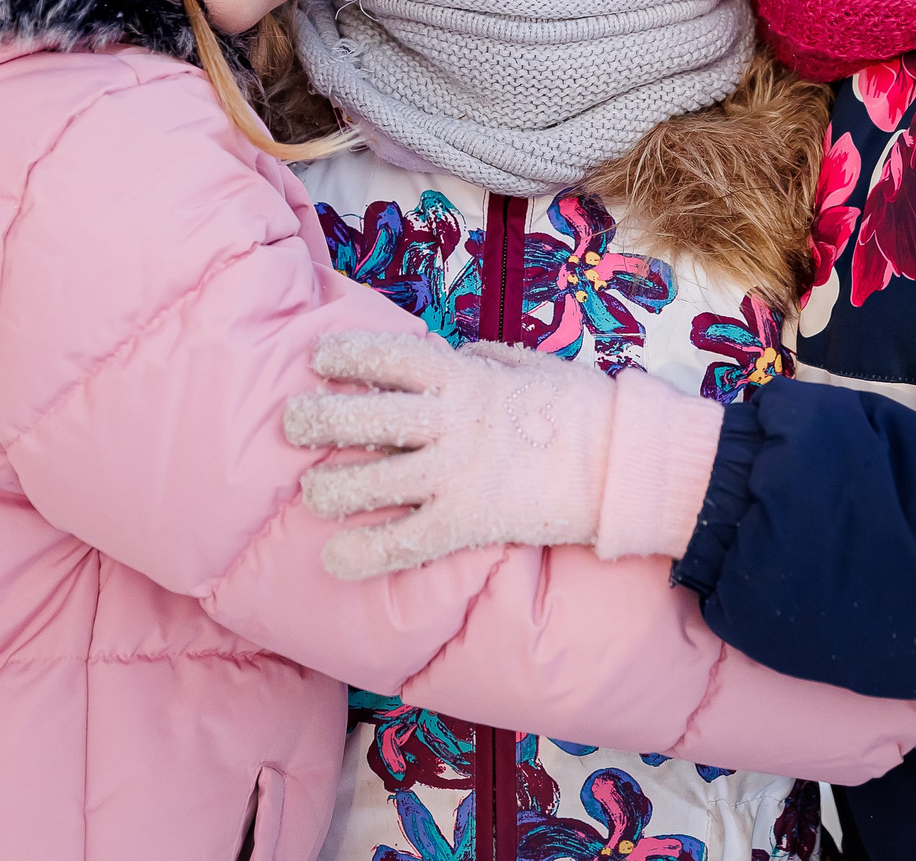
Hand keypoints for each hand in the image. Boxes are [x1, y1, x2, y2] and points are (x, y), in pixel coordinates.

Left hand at [283, 330, 722, 580]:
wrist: (622, 461)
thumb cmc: (580, 407)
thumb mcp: (530, 365)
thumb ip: (486, 359)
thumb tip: (458, 354)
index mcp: (463, 375)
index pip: (387, 356)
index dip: (345, 356)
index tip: (319, 359)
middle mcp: (447, 421)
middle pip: (360, 418)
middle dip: (315, 419)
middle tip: (292, 424)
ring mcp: (453, 473)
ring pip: (367, 483)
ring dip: (329, 490)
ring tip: (313, 495)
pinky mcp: (465, 522)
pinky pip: (401, 542)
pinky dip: (363, 554)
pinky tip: (336, 560)